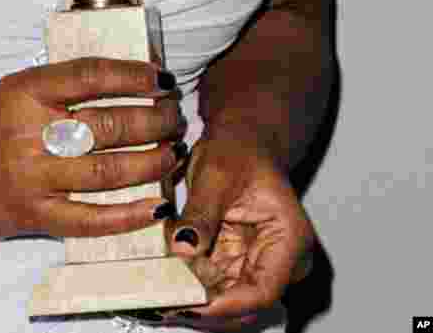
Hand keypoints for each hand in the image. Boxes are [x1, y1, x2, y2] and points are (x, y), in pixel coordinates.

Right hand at [0, 58, 185, 243]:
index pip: (91, 76)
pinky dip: (129, 213)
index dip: (134, 76)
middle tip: (175, 115)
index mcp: (24, 92)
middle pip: (110, 124)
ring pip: (110, 171)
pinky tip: (155, 203)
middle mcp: (31, 132)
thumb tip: (122, 82)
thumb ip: (57, 87)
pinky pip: (93, 218)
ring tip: (173, 152)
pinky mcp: (36, 216)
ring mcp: (34, 177)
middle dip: (155, 120)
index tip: (161, 78)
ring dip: (152, 163)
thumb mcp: (10, 90)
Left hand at [159, 129, 314, 328]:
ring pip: (227, 301)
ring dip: (194, 299)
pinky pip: (214, 286)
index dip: (225, 305)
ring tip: (159, 294)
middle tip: (165, 303)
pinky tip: (166, 282)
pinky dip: (191, 286)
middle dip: (205, 308)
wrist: (239, 141)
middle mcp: (280, 261)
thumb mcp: (216, 176)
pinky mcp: (237, 264)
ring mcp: (258, 265)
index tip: (190, 304)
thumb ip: (201, 214)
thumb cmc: (239, 150)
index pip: (262, 290)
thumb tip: (183, 248)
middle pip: (245, 305)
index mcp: (289, 239)